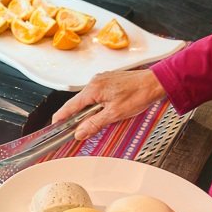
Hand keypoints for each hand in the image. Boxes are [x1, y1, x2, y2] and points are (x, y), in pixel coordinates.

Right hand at [52, 69, 166, 140]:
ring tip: (97, 120)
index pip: (70, 106)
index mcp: (93, 89)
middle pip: (78, 102)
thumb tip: (80, 132)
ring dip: (89, 110)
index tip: (55, 125)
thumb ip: (94, 124)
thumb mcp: (114, 114)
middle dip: (77, 116)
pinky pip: (96, 93)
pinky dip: (96, 103)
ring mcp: (102, 79)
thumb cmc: (138, 94)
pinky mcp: (109, 80)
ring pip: (88, 98)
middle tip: (79, 129)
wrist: (155, 82)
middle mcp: (95, 82)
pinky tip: (105, 110)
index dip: (61, 117)